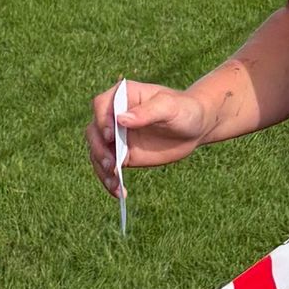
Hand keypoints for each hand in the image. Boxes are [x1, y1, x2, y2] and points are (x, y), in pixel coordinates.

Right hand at [88, 79, 207, 193]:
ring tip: (115, 184)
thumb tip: (121, 119)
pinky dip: (110, 180)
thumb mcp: (170, 107)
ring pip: (97, 151)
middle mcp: (114, 115)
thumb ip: (147, 112)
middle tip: (112, 165)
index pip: (102, 105)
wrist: (194, 127)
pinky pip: (108, 167)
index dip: (102, 120)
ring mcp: (116, 136)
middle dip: (99, 149)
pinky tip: (119, 192)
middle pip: (94, 130)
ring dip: (101, 168)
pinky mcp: (121, 154)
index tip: (111, 136)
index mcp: (123, 96)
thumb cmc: (184, 110)